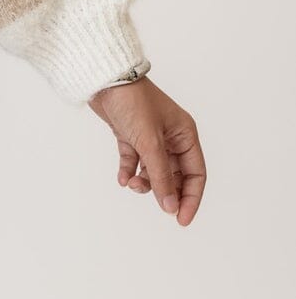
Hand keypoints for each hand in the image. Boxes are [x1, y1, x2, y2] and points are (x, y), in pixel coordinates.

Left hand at [86, 77, 205, 226]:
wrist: (103, 79)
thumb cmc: (132, 102)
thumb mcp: (149, 142)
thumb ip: (160, 176)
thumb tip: (170, 207)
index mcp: (185, 134)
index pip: (196, 174)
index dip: (191, 198)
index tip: (181, 220)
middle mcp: (171, 136)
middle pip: (175, 175)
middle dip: (165, 191)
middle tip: (155, 204)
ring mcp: (150, 135)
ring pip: (153, 170)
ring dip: (145, 182)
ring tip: (131, 184)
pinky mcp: (130, 134)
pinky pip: (134, 160)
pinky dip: (129, 171)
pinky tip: (122, 178)